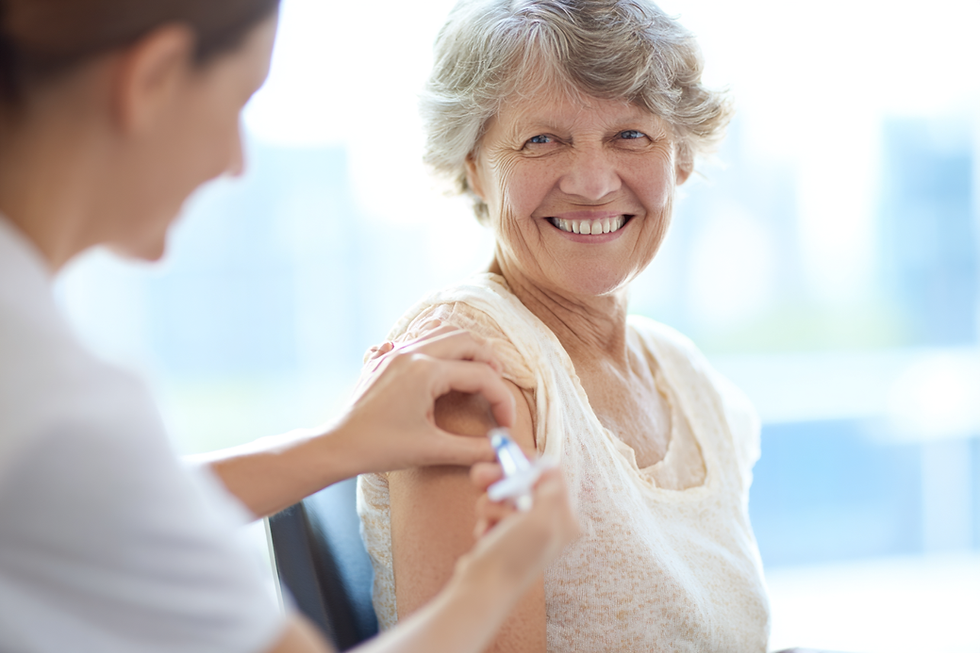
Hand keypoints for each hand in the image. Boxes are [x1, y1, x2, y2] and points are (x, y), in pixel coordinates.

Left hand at [333, 323, 514, 475]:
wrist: (338, 446)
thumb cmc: (380, 448)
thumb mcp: (432, 450)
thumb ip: (473, 449)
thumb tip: (502, 452)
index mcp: (426, 372)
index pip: (481, 375)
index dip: (502, 400)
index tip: (506, 425)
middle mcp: (412, 353)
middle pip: (468, 341)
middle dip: (491, 363)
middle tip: (498, 390)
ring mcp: (397, 351)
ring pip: (445, 331)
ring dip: (469, 350)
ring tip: (480, 374)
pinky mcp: (386, 357)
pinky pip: (422, 336)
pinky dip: (444, 345)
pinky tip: (447, 366)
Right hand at [462, 463, 578, 585]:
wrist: (484, 589)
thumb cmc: (514, 556)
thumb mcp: (540, 519)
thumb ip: (550, 488)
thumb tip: (550, 468)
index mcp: (565, 520)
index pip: (552, 475)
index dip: (528, 462)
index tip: (505, 454)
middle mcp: (550, 524)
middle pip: (526, 484)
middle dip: (502, 479)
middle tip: (479, 476)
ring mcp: (527, 532)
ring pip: (506, 497)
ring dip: (491, 504)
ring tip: (488, 521)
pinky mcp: (505, 538)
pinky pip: (493, 514)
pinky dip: (486, 520)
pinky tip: (484, 535)